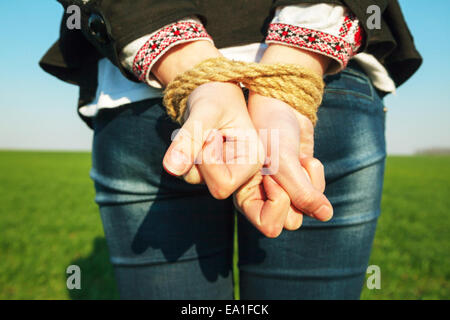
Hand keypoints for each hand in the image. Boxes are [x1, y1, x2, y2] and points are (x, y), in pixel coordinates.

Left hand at [162, 81, 263, 198]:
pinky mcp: (209, 169)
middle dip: (198, 159)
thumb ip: (189, 139)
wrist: (209, 87)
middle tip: (205, 133)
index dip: (207, 162)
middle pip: (211, 186)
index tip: (211, 134)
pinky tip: (195, 137)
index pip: (224, 184)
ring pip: (193, 178)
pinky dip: (182, 152)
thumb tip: (171, 169)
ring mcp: (225, 171)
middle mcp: (243, 170)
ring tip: (200, 131)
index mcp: (253, 158)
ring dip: (187, 153)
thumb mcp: (205, 111)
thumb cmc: (216, 95)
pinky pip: (185, 170)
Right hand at [246, 92, 332, 220]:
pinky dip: (315, 174)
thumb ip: (302, 193)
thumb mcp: (283, 162)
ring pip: (307, 209)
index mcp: (247, 197)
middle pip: (291, 221)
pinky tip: (303, 156)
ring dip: (309, 182)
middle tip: (289, 168)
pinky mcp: (300, 181)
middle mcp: (263, 199)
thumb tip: (327, 216)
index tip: (272, 176)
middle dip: (297, 193)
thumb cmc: (271, 129)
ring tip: (297, 159)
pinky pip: (317, 193)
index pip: (270, 226)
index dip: (278, 204)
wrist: (282, 104)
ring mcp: (283, 190)